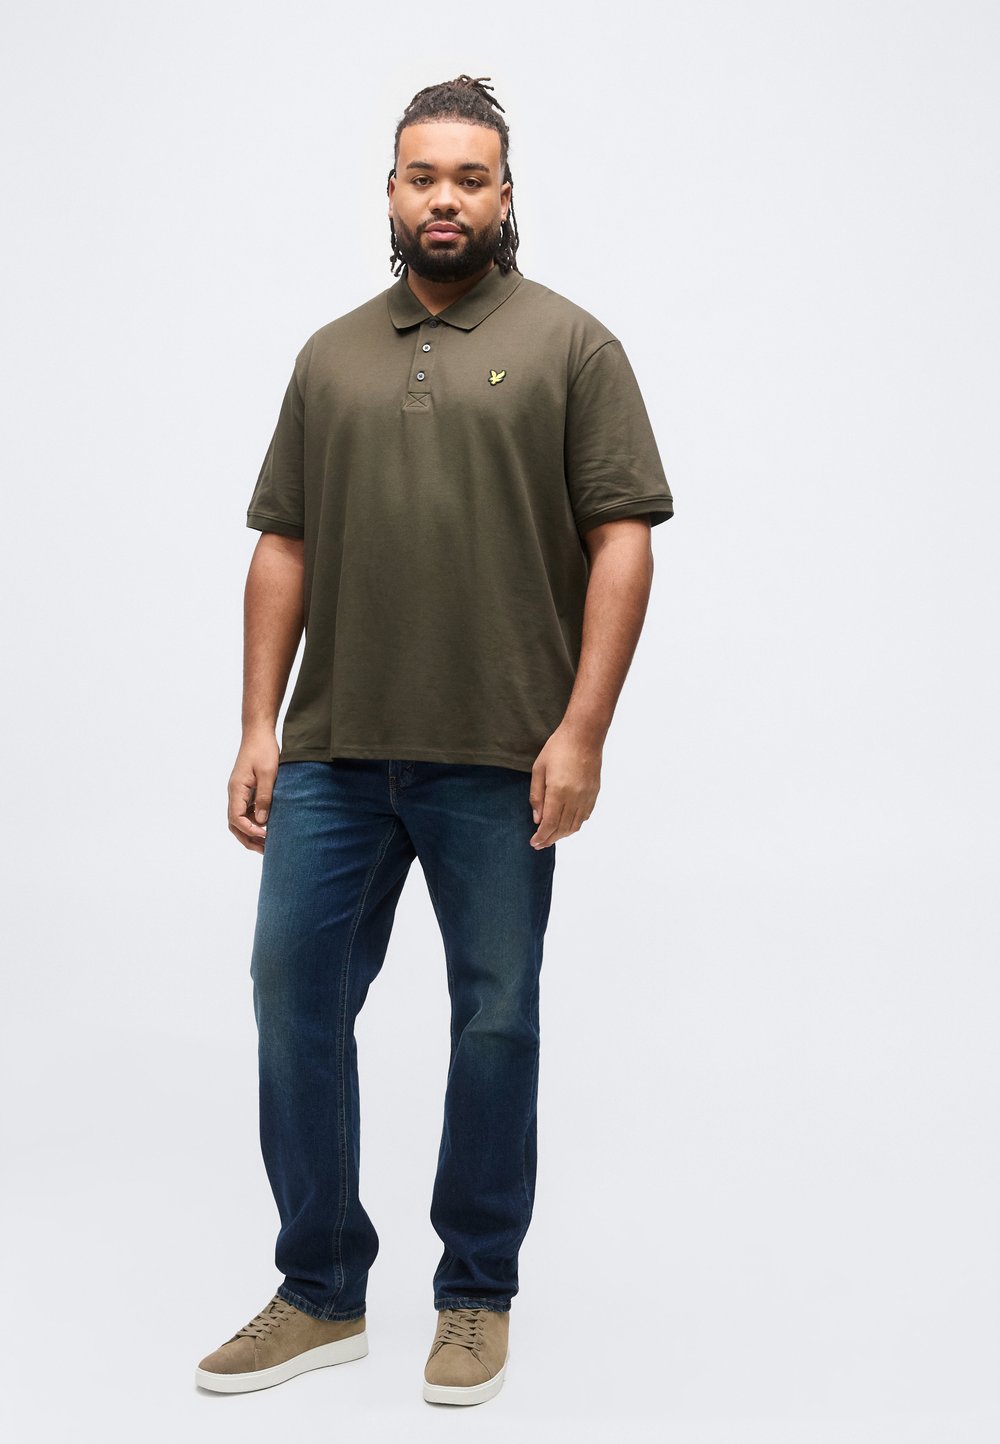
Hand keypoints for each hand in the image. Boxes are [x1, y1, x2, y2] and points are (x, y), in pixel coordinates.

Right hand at [228, 731, 279, 853]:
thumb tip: (262, 821)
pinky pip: (246, 811)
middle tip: (266, 850)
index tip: (266, 835)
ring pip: (239, 820)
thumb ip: (265, 797)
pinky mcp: (246, 790)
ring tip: (267, 845)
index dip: (250, 831)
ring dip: (251, 833)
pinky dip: (254, 823)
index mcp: (236, 789)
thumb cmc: (263, 750)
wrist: (258, 733)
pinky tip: (268, 828)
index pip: (236, 818)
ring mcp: (239, 792)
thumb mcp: (269, 773)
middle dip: (248, 839)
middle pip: (234, 824)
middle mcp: (234, 793)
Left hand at [528, 722, 602, 848]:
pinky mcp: (594, 793)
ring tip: (552, 836)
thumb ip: (537, 796)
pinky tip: (566, 825)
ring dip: (562, 834)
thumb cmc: (558, 748)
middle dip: (550, 839)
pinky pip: (585, 816)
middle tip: (540, 844)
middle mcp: (574, 797)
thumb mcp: (539, 769)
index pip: (550, 824)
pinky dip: (575, 825)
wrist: (584, 736)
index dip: (541, 837)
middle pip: (562, 828)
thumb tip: (537, 819)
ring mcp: (586, 796)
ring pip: (575, 825)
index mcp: (558, 791)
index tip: (534, 843)